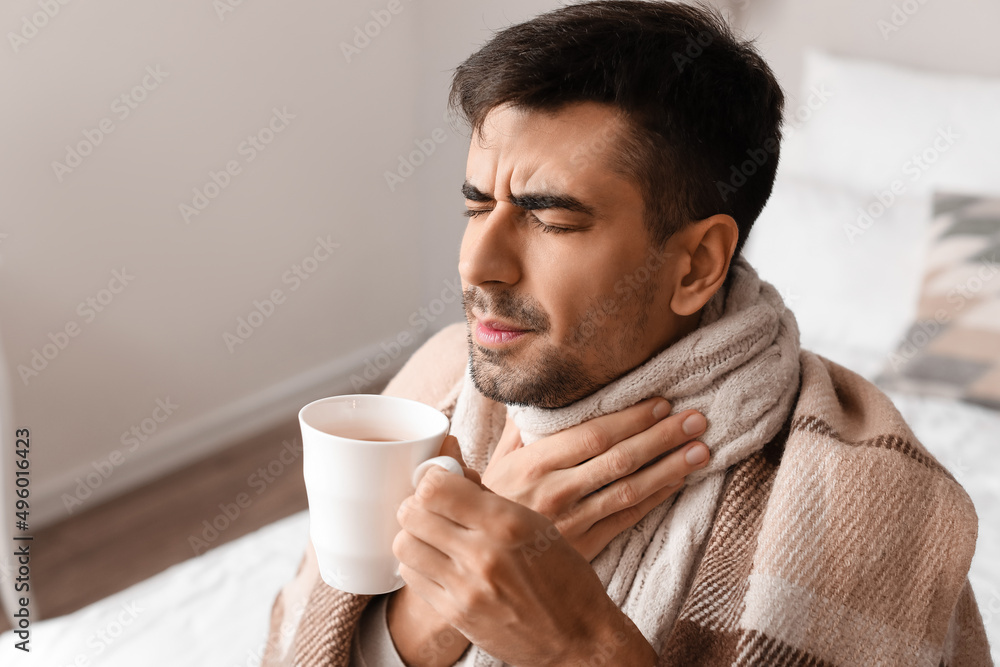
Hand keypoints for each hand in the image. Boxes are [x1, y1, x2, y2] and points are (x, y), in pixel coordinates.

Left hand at [393, 465, 655, 666]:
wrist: (578, 637)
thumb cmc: (564, 575)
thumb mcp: (537, 524)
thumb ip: (490, 496)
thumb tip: (451, 467)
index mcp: (507, 524)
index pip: (436, 488)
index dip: (432, 478)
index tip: (441, 480)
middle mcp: (483, 554)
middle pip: (413, 512)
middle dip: (419, 504)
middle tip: (433, 507)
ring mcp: (466, 588)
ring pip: (405, 544)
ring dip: (414, 534)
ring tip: (433, 534)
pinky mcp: (456, 614)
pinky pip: (412, 576)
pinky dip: (418, 563)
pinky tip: (437, 561)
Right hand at [482, 397, 708, 560]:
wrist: (482, 562)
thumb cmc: (491, 503)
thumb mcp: (497, 462)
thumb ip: (519, 429)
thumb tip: (535, 394)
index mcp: (535, 462)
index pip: (593, 434)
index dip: (631, 419)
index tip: (661, 402)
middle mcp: (557, 490)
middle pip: (620, 458)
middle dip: (662, 436)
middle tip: (696, 419)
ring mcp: (574, 521)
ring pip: (631, 489)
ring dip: (671, 467)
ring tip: (701, 449)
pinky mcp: (586, 546)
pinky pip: (628, 517)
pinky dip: (656, 497)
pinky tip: (677, 480)